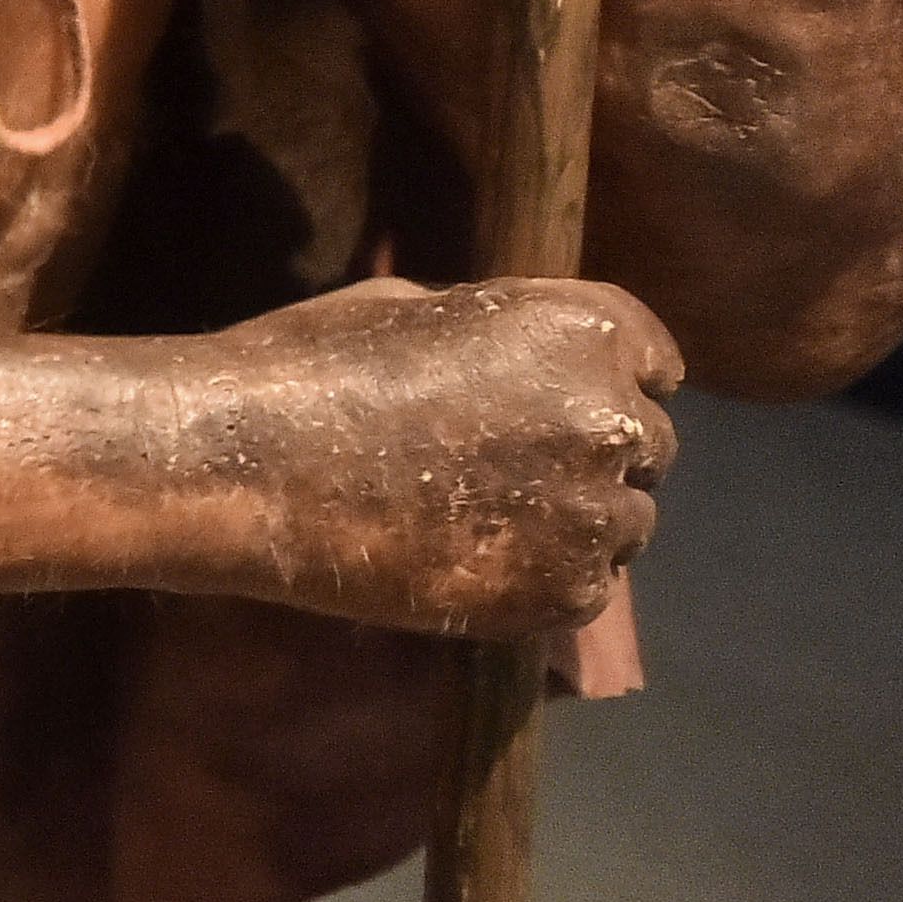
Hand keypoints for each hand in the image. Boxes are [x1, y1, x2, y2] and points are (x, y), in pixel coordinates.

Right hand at [219, 277, 679, 639]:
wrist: (245, 467)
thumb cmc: (309, 366)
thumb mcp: (415, 308)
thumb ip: (502, 335)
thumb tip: (531, 362)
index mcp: (582, 331)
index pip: (657, 362)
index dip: (615, 383)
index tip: (574, 405)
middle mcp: (609, 419)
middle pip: (649, 447)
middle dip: (594, 456)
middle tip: (515, 473)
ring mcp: (592, 513)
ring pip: (626, 524)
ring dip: (575, 522)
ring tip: (485, 524)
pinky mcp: (563, 593)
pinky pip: (587, 587)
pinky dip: (543, 579)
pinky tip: (470, 562)